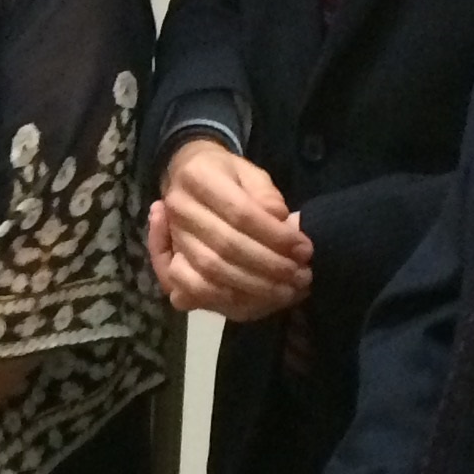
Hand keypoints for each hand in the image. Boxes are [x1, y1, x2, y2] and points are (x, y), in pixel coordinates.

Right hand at [149, 138, 312, 319]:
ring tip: (288, 291)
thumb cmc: (225, 176)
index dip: (276, 236)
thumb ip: (266, 196)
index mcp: (196, 176)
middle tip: (302, 275)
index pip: (240, 213)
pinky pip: (193, 291)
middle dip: (269, 265)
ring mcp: (172, 238)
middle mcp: (177, 208)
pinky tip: (258, 300)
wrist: (185, 180)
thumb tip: (281, 222)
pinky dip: (226, 300)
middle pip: (226, 246)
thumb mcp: (250, 173)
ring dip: (253, 287)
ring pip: (211, 272)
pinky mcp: (169, 264)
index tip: (304, 248)